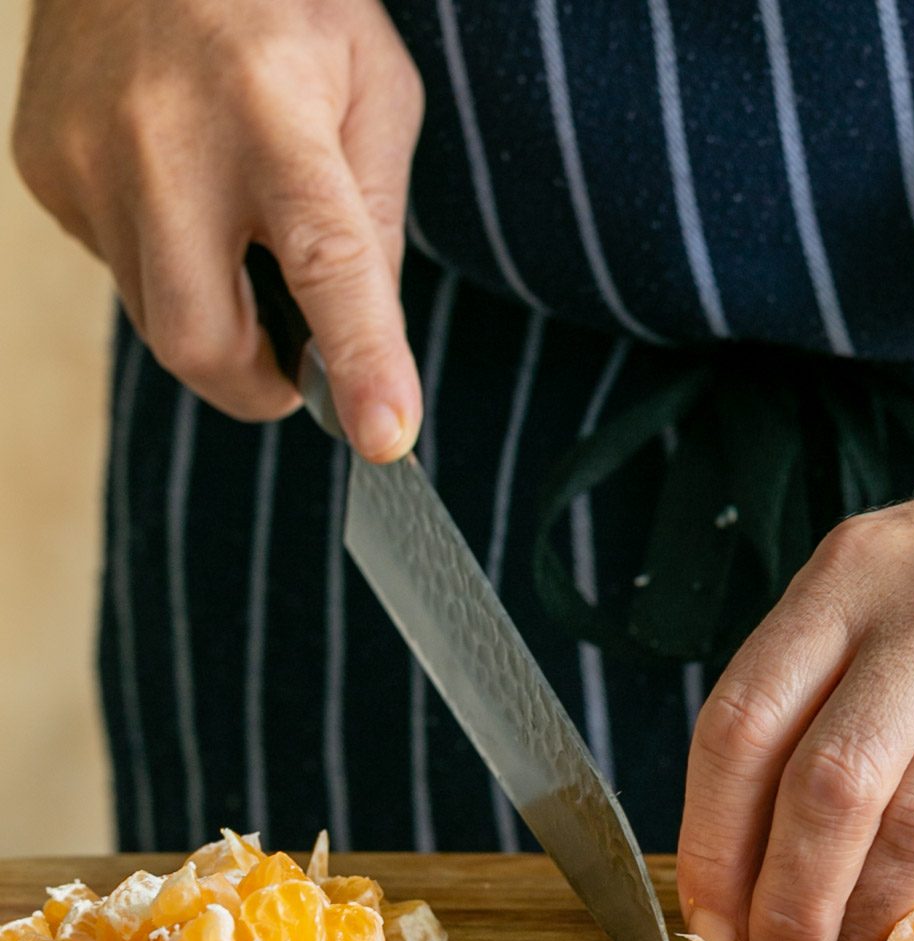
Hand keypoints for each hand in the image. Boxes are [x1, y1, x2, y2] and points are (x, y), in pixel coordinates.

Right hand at [11, 0, 422, 460]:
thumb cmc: (284, 3)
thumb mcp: (373, 90)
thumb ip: (375, 223)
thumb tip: (365, 348)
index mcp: (273, 111)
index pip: (325, 261)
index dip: (359, 360)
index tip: (384, 438)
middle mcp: (166, 138)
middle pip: (201, 338)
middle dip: (256, 384)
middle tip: (295, 367)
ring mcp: (87, 154)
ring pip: (156, 316)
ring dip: (213, 312)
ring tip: (236, 225)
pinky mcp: (44, 168)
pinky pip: (116, 268)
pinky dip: (162, 261)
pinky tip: (177, 187)